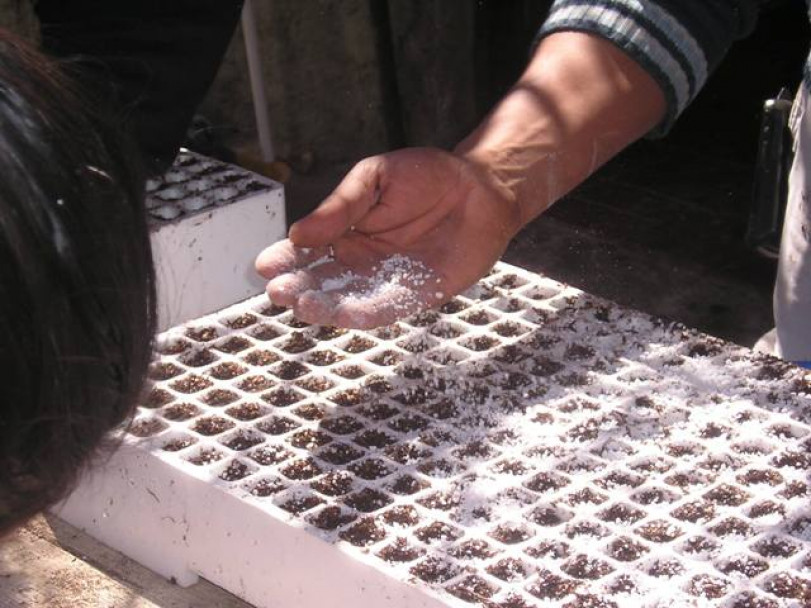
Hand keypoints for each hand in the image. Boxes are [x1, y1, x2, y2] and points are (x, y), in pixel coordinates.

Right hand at [255, 147, 520, 327]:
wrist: (480, 187)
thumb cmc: (426, 176)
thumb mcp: (375, 178)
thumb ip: (341, 206)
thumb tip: (298, 234)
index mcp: (344, 233)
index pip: (306, 252)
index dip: (285, 260)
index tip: (265, 266)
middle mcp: (361, 262)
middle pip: (322, 282)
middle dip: (299, 289)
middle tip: (280, 291)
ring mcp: (387, 280)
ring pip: (349, 302)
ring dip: (327, 307)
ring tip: (305, 307)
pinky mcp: (417, 294)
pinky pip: (389, 308)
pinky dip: (368, 314)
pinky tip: (348, 316)